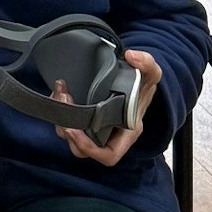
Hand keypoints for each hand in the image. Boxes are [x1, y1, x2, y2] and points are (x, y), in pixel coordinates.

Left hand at [52, 48, 160, 166]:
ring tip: (61, 92)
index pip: (108, 155)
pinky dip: (59, 108)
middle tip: (64, 102)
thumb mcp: (151, 73)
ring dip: (60, 117)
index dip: (89, 149)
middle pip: (82, 149)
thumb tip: (132, 56)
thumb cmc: (144, 84)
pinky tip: (60, 89)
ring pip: (70, 136)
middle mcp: (110, 134)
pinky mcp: (83, 119)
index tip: (73, 130)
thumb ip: (147, 63)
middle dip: (67, 130)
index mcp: (127, 131)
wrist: (135, 80)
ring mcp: (95, 128)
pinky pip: (66, 122)